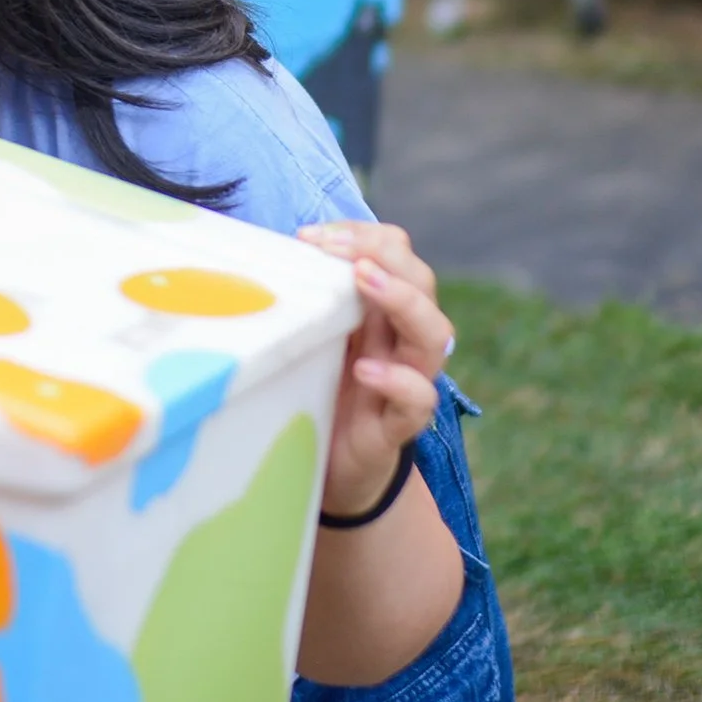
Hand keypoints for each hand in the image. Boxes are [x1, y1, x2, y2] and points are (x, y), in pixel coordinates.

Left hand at [295, 220, 453, 517]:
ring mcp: (409, 378)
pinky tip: (367, 370)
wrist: (332, 466)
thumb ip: (307, 300)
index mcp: (383, 308)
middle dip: (383, 254)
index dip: (362, 235)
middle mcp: (403, 337)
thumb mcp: (312, 335)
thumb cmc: (321, 388)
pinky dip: (398, 380)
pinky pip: (419, 398)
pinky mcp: (400, 423)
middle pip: (422, 281)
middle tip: (336, 250)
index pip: (395, 252)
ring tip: (364, 280)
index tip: (311, 236)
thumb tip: (268, 256)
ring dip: (401, 299)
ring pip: (433, 333)